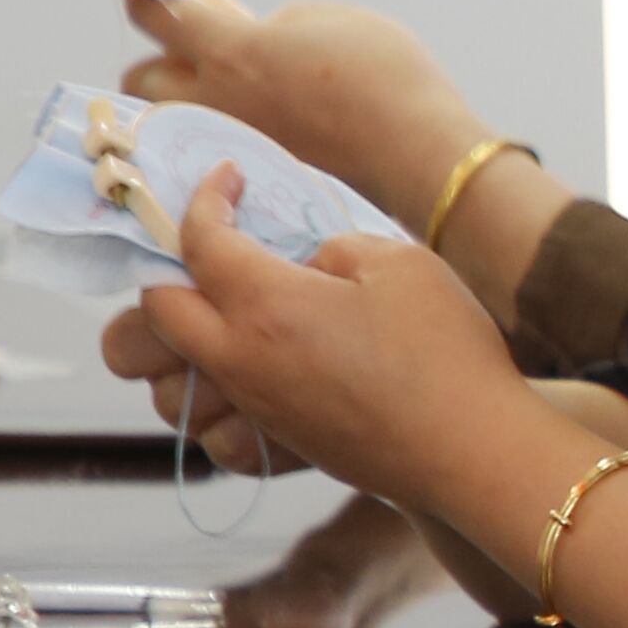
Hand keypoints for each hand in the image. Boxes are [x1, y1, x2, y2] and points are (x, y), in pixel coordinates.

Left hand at [118, 0, 484, 210]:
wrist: (415, 150)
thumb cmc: (384, 74)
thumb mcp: (332, 19)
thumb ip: (279, 23)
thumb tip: (263, 39)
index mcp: (231, 51)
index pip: (156, 15)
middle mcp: (216, 101)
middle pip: (139, 80)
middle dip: (154, 61)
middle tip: (187, 51)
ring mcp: (233, 142)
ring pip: (166, 122)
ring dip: (174, 103)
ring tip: (211, 91)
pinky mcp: (256, 170)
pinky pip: (207, 146)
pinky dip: (213, 132)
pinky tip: (251, 122)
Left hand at [124, 165, 523, 506]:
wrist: (474, 448)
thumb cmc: (445, 349)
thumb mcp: (398, 263)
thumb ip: (332, 248)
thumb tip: (305, 264)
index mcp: (267, 304)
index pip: (199, 241)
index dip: (207, 199)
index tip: (230, 178)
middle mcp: (243, 360)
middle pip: (153, 314)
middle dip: (166, 270)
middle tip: (209, 249)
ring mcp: (257, 409)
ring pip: (165, 383)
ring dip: (177, 346)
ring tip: (224, 319)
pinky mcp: (279, 444)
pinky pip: (212, 434)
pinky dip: (212, 409)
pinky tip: (251, 382)